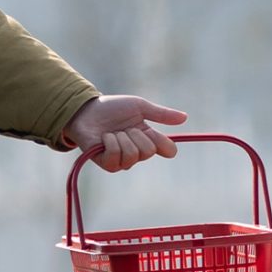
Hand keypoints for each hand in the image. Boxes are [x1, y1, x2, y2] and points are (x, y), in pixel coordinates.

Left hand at [66, 94, 187, 170]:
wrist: (87, 110)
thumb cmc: (112, 108)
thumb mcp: (139, 107)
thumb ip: (161, 114)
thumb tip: (185, 117)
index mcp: (148, 138)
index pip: (168, 150)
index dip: (166, 145)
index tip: (159, 136)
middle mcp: (137, 152)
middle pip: (149, 151)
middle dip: (136, 134)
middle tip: (125, 127)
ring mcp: (122, 160)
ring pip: (132, 155)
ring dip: (121, 138)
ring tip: (112, 132)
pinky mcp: (107, 164)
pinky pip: (116, 156)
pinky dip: (110, 143)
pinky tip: (104, 138)